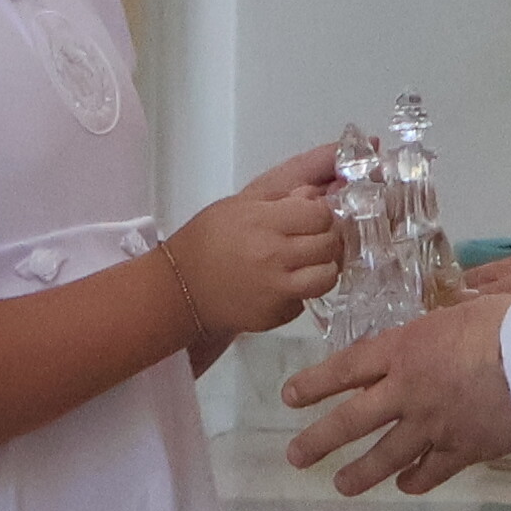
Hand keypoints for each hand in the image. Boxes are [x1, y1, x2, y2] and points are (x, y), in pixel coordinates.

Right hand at [159, 146, 346, 353]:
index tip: (311, 217)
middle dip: (327, 238)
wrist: (181, 289)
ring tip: (308, 263)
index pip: (320, 214)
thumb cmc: (206, 241)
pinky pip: (307, 300)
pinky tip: (285, 283)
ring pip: (328, 275)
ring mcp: (278, 289)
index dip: (320, 214)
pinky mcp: (277, 314)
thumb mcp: (238, 206)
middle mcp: (274, 256)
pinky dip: (302, 291)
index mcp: (263, 223)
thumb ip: (280, 199)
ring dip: (323, 267)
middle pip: (329, 243)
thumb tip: (315, 196)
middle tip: (313, 239)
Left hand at [285, 285, 510, 494]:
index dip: (315, 384)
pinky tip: (406, 484)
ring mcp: (432, 425)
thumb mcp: (469, 303)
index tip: (291, 396)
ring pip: (384, 456)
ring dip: (359, 473)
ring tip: (341, 485)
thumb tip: (459, 294)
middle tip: (296, 457)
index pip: (346, 367)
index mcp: (404, 349)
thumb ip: (451, 311)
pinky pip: (430, 471)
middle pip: (351, 420)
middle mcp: (407, 391)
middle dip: (319, 440)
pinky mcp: (462, 449)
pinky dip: (415, 479)